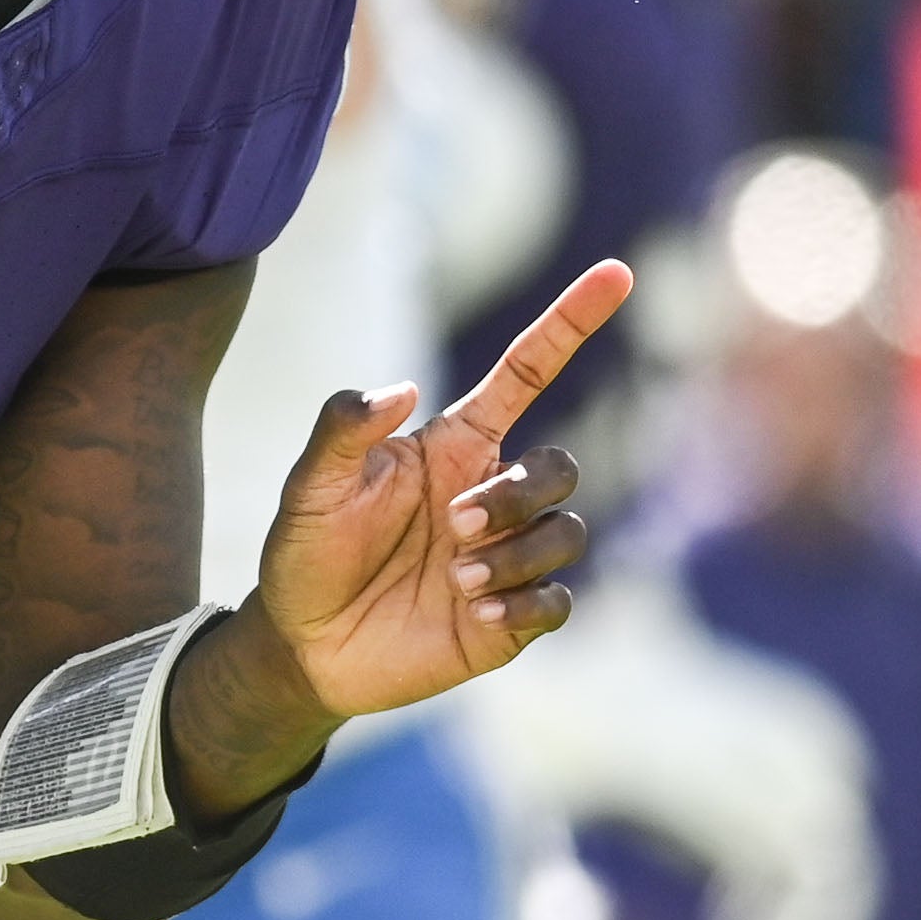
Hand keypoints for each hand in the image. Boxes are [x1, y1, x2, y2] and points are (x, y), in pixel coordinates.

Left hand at [245, 259, 633, 728]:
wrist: (303, 647)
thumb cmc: (307, 553)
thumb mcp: (311, 487)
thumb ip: (343, 429)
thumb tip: (401, 389)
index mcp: (454, 446)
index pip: (527, 371)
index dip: (570, 321)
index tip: (617, 272)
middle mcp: (489, 493)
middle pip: (560, 466)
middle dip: (519, 494)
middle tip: (454, 527)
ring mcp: (505, 556)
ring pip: (567, 533)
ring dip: (518, 553)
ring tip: (458, 581)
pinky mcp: (509, 619)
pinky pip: (558, 602)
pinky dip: (526, 605)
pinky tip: (476, 615)